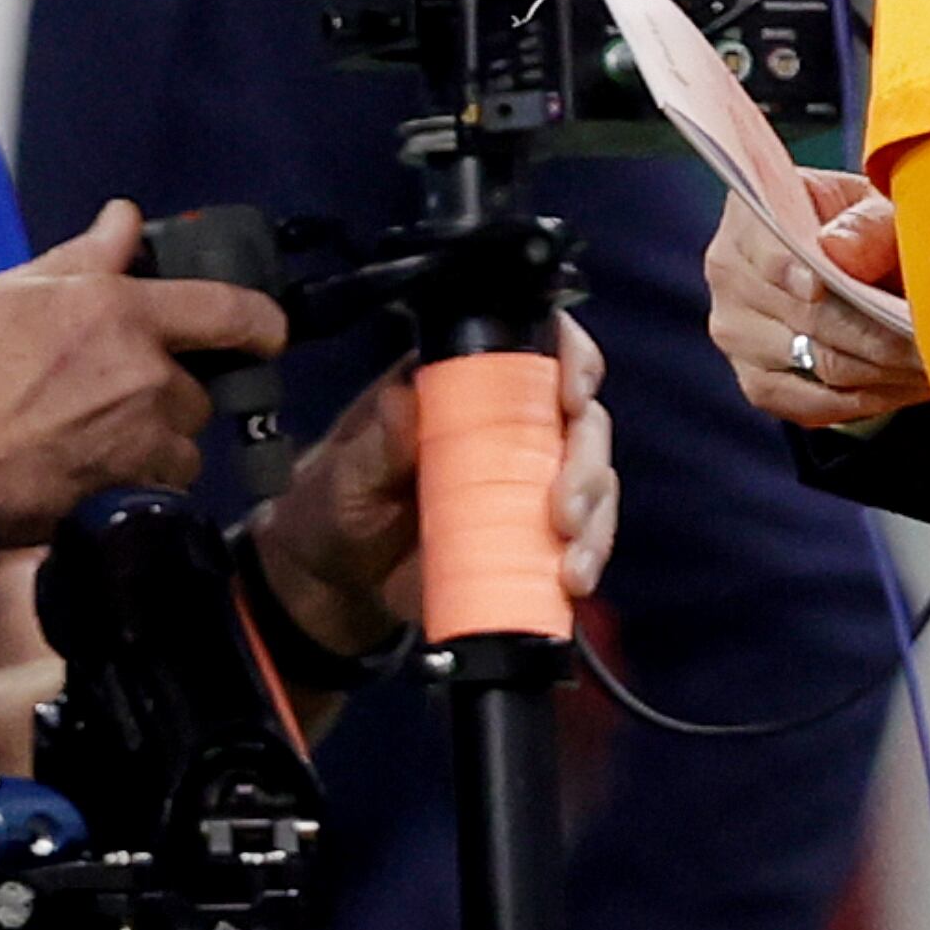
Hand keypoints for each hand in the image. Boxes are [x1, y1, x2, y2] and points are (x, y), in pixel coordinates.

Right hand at [0, 202, 286, 536]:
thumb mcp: (8, 294)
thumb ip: (81, 259)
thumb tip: (126, 218)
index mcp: (120, 313)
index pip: (228, 308)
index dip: (262, 322)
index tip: (270, 333)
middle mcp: (144, 374)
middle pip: (199, 391)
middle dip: (171, 396)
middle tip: (118, 398)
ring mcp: (136, 436)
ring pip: (183, 444)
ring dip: (158, 444)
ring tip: (101, 441)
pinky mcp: (121, 490)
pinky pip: (156, 486)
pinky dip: (138, 484)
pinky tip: (97, 477)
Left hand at [252, 319, 619, 656]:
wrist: (333, 579)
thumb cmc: (335, 504)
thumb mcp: (345, 471)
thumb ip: (377, 442)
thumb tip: (405, 402)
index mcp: (471, 384)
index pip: (542, 348)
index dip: (573, 359)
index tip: (572, 394)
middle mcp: (516, 423)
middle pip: (584, 419)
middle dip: (586, 460)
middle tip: (563, 508)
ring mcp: (532, 479)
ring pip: (596, 477)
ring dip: (594, 514)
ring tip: (569, 562)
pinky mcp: (537, 532)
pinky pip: (585, 534)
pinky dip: (589, 555)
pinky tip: (572, 580)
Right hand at [707, 174, 929, 428]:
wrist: (862, 262)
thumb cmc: (873, 227)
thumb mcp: (880, 206)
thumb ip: (868, 222)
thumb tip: (838, 249)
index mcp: (752, 218)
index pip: (772, 249)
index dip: (801, 271)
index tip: (830, 288)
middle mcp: (730, 276)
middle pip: (807, 316)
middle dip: (881, 332)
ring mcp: (738, 335)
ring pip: (820, 364)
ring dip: (887, 370)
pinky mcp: (759, 383)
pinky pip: (814, 405)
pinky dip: (871, 398)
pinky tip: (913, 385)